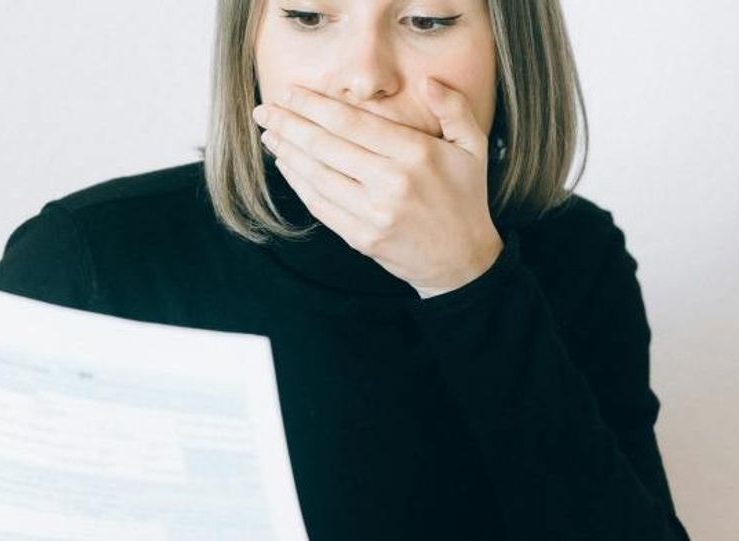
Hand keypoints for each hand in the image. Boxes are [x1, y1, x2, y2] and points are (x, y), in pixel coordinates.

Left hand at [252, 78, 503, 298]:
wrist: (461, 261)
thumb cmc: (464, 198)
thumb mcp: (473, 147)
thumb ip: (454, 109)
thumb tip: (429, 81)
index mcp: (416, 155)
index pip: (353, 123)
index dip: (316, 107)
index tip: (291, 94)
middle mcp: (392, 184)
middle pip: (327, 146)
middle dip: (290, 125)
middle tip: (265, 110)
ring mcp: (374, 214)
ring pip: (318, 176)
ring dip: (288, 152)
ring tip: (270, 134)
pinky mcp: (361, 238)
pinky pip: (321, 205)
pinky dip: (298, 183)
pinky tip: (287, 164)